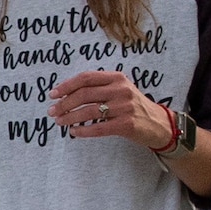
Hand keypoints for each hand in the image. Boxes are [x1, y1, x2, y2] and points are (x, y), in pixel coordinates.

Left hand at [47, 69, 174, 149]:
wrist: (158, 123)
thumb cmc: (132, 106)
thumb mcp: (119, 89)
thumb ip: (99, 88)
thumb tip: (66, 94)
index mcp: (117, 78)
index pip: (87, 78)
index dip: (67, 85)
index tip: (52, 94)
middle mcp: (121, 90)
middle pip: (85, 94)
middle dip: (64, 103)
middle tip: (51, 111)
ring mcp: (124, 107)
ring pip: (89, 111)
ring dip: (70, 117)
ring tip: (59, 121)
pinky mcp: (126, 124)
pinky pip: (98, 128)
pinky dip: (83, 130)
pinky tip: (74, 131)